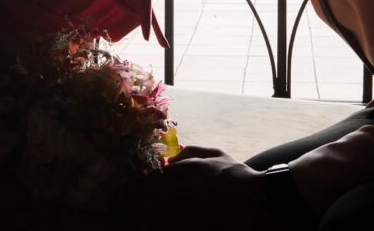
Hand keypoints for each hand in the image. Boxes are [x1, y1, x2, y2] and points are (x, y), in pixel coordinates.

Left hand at [128, 146, 263, 230]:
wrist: (260, 198)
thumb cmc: (236, 174)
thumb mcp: (215, 153)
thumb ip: (191, 151)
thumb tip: (168, 157)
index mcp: (189, 168)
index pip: (152, 179)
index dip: (132, 189)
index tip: (118, 196)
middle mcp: (187, 186)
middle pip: (149, 197)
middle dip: (129, 205)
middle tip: (113, 212)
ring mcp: (192, 208)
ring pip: (157, 214)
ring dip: (139, 218)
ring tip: (125, 221)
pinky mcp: (198, 223)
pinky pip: (172, 226)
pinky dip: (158, 225)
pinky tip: (148, 227)